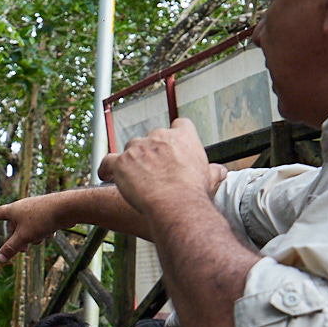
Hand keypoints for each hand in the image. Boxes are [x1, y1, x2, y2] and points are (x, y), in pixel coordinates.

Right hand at [0, 195, 65, 266]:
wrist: (66, 208)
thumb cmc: (41, 219)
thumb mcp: (23, 237)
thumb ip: (11, 248)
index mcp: (13, 210)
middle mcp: (23, 207)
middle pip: (14, 226)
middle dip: (19, 239)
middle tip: (24, 250)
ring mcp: (35, 209)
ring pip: (28, 227)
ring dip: (33, 236)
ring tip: (41, 238)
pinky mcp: (46, 211)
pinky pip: (40, 225)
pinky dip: (43, 231)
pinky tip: (51, 233)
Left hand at [98, 119, 222, 218]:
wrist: (175, 202)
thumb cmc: (194, 192)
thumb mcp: (210, 177)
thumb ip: (214, 170)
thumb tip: (222, 171)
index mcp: (183, 136)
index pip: (180, 124)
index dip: (175, 135)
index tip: (171, 148)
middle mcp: (159, 136)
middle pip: (151, 137)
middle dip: (151, 152)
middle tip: (153, 172)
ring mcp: (138, 147)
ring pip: (131, 149)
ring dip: (132, 161)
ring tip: (133, 179)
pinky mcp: (122, 162)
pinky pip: (108, 160)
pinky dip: (106, 168)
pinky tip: (106, 175)